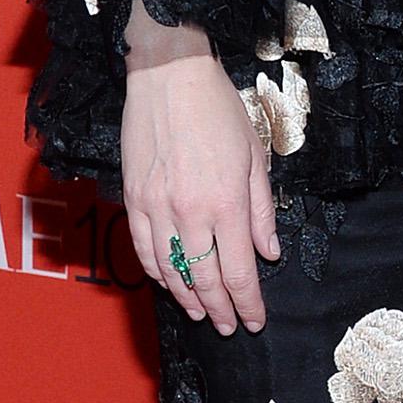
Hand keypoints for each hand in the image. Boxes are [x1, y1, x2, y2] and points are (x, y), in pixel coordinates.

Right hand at [120, 31, 277, 333]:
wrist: (169, 76)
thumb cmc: (218, 110)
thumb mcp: (254, 158)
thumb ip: (262, 211)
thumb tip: (269, 253)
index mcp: (227, 203)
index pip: (240, 272)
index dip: (249, 304)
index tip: (255, 321)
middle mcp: (190, 212)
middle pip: (205, 279)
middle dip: (220, 310)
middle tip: (229, 327)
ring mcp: (156, 206)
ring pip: (170, 270)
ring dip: (186, 298)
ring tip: (200, 313)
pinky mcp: (133, 197)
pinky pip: (142, 248)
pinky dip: (156, 272)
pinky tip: (167, 283)